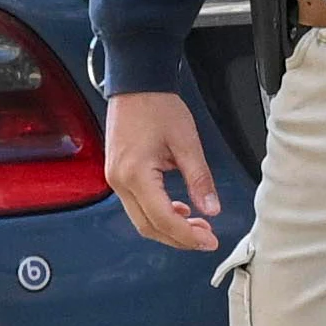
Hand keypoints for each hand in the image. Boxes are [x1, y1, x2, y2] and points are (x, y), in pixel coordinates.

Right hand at [99, 90, 222, 251]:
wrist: (136, 85)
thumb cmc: (157, 106)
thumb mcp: (187, 143)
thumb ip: (200, 179)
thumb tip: (211, 208)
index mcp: (135, 174)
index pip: (162, 219)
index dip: (187, 235)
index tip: (208, 240)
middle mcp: (119, 181)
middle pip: (148, 226)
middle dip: (178, 238)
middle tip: (206, 238)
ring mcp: (115, 178)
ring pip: (141, 220)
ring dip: (168, 228)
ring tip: (196, 225)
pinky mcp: (118, 174)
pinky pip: (136, 206)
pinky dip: (158, 214)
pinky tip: (178, 209)